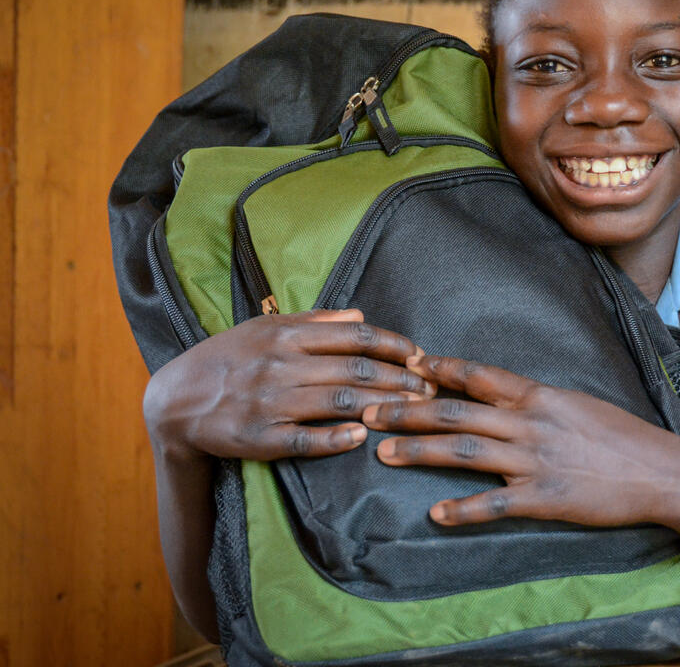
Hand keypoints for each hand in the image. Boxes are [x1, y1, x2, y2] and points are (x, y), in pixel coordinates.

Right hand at [143, 309, 434, 462]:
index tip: (421, 356)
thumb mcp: (265, 327)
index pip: (355, 337)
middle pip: (354, 370)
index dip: (394, 346)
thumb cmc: (229, 357)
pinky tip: (363, 436)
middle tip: (431, 390)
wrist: (174, 398)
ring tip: (416, 412)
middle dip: (400, 379)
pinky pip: (303, 438)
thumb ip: (315, 322)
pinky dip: (334, 438)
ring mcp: (269, 402)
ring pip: (337, 401)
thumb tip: (360, 315)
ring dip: (381, 406)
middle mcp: (280, 365)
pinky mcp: (258, 437)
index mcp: (286, 335)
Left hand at [362, 353, 679, 527]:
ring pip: (466, 452)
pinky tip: (437, 515)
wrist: (661, 471)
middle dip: (409, 410)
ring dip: (421, 450)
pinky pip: (497, 503)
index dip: (441, 369)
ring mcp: (535, 461)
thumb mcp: (578, 404)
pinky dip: (465, 510)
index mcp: (540, 396)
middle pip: (458, 412)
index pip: (480, 376)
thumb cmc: (622, 437)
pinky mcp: (545, 498)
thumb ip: (537, 401)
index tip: (408, 365)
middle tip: (370, 410)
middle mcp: (531, 423)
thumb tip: (500, 395)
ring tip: (384, 452)